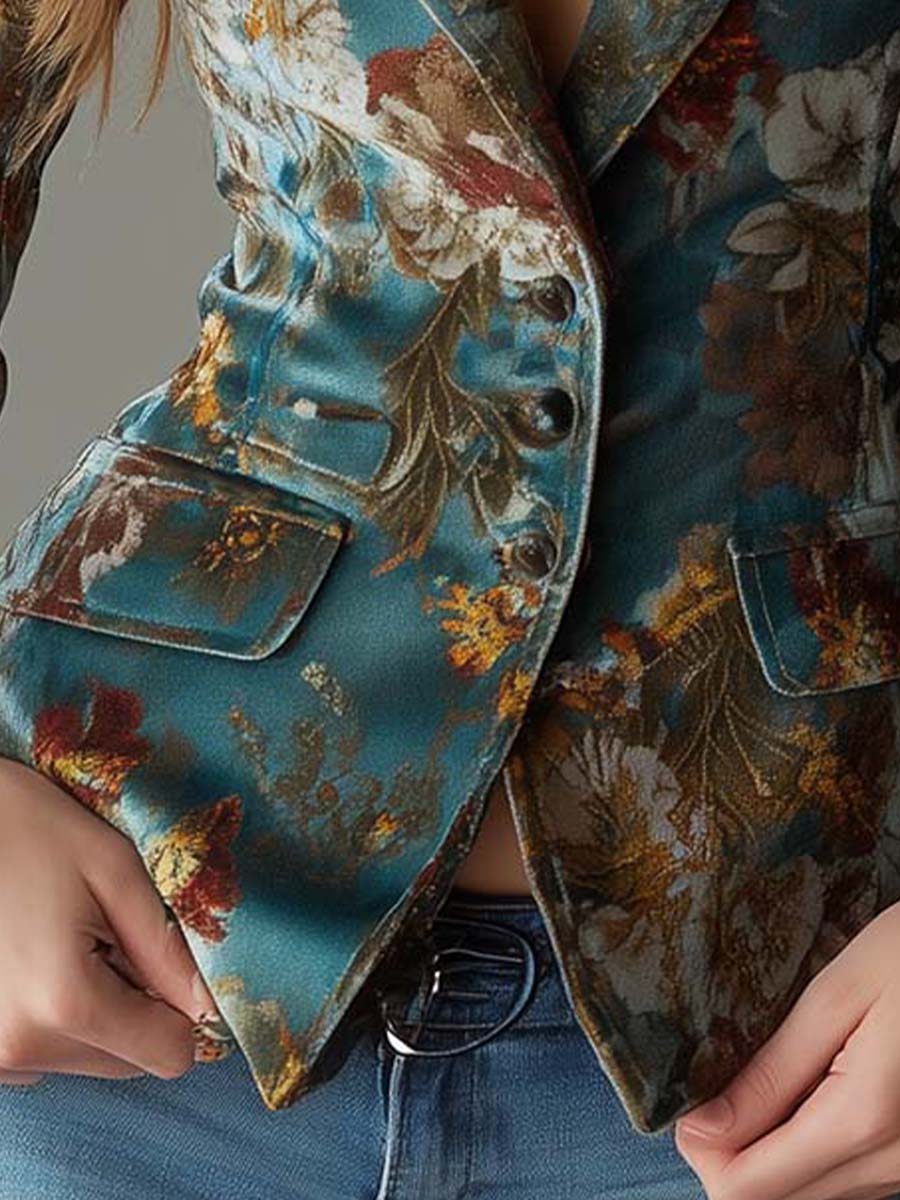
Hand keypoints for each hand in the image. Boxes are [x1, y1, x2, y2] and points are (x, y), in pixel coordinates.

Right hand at [0, 758, 219, 1085]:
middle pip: (128, 1061)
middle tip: (108, 938)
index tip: (164, 958)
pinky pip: (43, 1050)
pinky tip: (36, 959)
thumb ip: (168, 945)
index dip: (183, 1008)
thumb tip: (212, 1003)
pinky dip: (54, 1015)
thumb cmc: (26, 827)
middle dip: (137, 1006)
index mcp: (66, 1003)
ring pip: (85, 1057)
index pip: (170, 1053)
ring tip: (64, 942)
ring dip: (94, 1010)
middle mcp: (20, 1047)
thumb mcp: (113, 869)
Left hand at [673, 899, 899, 1199]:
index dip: (702, 1153)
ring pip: (811, 1195)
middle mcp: (893, 1165)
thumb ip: (772, 1071)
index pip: (746, 1189)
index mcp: (861, 1120)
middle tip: (722, 1086)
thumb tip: (702, 1130)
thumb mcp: (837, 995)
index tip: (691, 1104)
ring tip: (766, 1083)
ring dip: (770, 1152)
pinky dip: (808, 1147)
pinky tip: (809, 1093)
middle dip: (730, 1153)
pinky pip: (845, 1178)